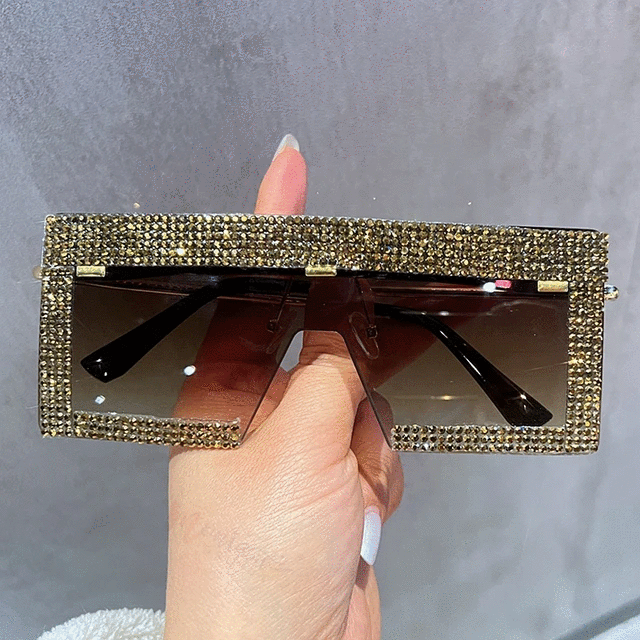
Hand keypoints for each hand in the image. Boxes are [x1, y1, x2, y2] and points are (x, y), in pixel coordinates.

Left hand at [163, 135, 403, 639]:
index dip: (272, 227)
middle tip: (342, 421)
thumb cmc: (258, 559)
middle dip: (347, 379)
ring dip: (366, 440)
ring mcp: (298, 445)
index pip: (248, 291)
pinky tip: (360, 510)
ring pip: (361, 396)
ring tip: (346, 492)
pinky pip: (376, 441)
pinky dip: (380, 471)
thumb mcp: (295, 445)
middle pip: (323, 345)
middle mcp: (255, 411)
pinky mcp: (334, 477)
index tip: (290, 166)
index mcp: (217, 392)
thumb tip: (340, 331)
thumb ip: (325, 372)